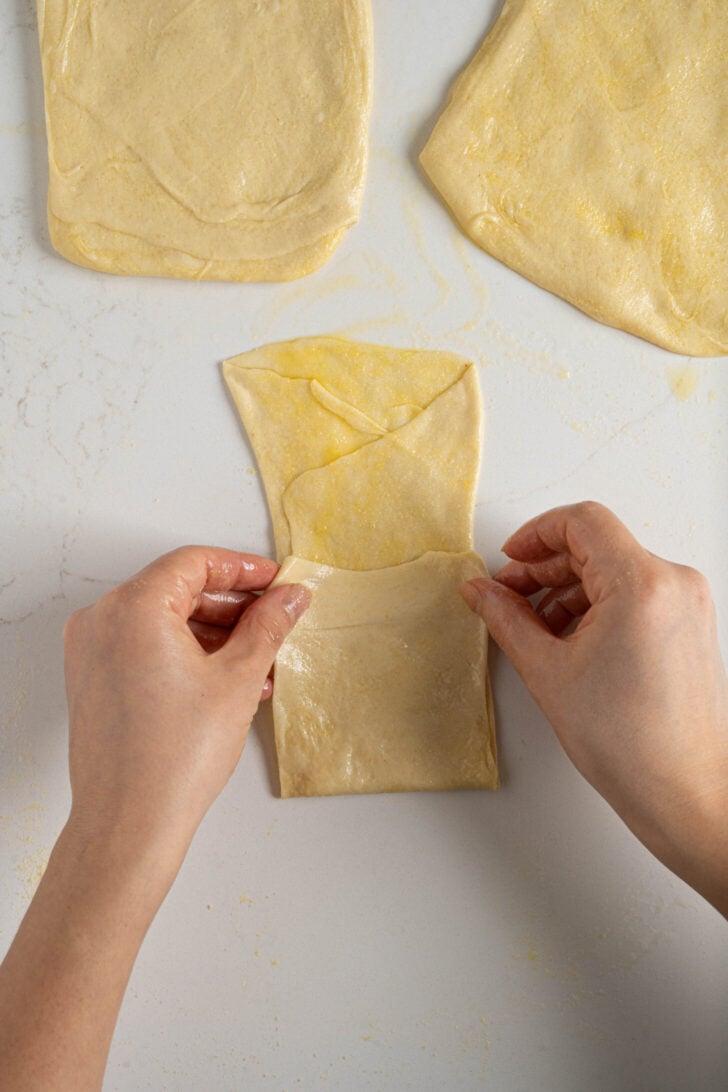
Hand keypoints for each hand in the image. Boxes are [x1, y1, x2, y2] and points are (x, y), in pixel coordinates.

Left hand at [63, 546, 309, 866]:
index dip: (242, 569)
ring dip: (213, 633)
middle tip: (274, 619)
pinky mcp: (94, 681)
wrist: (130, 824)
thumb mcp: (237, 679)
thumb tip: (289, 598)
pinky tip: (227, 679)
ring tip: (258, 660)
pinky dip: (186, 654)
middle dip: (231, 606)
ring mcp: (92, 652)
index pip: (194, 563)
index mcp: (132, 608)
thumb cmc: (173, 758)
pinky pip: (145, 648)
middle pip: (177, 589)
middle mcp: (102, 621)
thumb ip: (268, 626)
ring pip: (163, 621)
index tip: (275, 582)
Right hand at [462, 502, 727, 914]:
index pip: (582, 522)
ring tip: (535, 628)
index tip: (509, 559)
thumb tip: (481, 590)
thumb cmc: (630, 743)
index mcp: (641, 584)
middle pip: (597, 544)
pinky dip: (598, 604)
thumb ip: (506, 618)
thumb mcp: (547, 672)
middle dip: (546, 567)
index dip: (535, 534)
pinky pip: (636, 593)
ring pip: (615, 569)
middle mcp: (673, 583)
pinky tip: (569, 639)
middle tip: (508, 597)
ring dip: (569, 589)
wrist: (684, 792)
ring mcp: (688, 603)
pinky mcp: (690, 624)